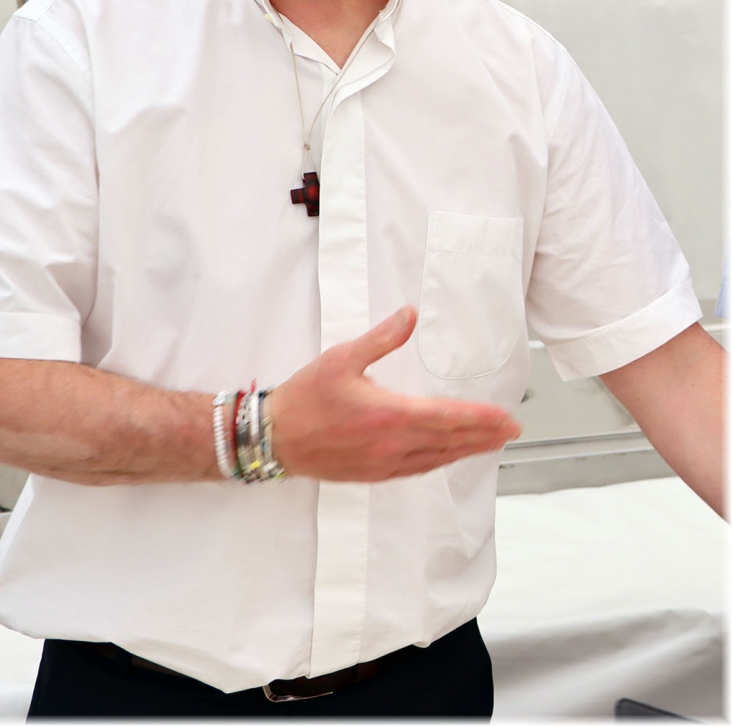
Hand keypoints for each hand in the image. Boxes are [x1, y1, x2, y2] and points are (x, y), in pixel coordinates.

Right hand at [267, 306, 521, 480]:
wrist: (276, 437)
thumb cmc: (306, 397)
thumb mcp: (342, 358)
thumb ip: (382, 338)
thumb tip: (410, 314)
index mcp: (389, 414)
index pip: (447, 417)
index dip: (480, 418)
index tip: (506, 418)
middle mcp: (393, 444)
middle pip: (450, 441)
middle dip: (484, 435)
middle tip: (512, 430)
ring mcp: (385, 464)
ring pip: (438, 458)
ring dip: (467, 450)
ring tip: (491, 442)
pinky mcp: (375, 474)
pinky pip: (419, 469)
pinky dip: (441, 461)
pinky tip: (449, 455)